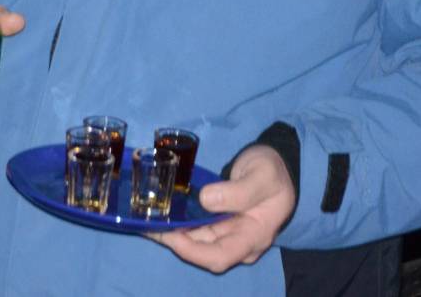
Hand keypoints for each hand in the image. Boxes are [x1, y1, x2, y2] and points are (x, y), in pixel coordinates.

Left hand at [151, 144, 295, 272]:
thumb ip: (239, 191)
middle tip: (144, 222)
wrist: (276, 163)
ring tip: (144, 216)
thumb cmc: (273, 171)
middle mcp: (238, 242)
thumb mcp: (262, 176)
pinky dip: (176, 222)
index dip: (191, 250)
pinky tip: (158, 212)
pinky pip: (195, 228)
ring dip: (170, 232)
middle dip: (172, 240)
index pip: (219, 256)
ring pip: (194, 241)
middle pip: (201, 252)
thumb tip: (206, 200)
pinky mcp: (218, 222)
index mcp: (253, 236)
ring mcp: (227, 233)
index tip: (168, 233)